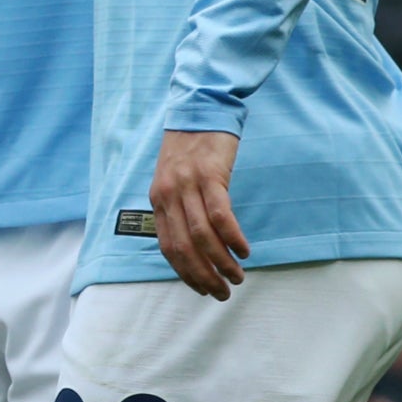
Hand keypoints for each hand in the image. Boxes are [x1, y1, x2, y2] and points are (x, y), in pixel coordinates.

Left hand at [149, 129, 249, 297]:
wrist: (200, 108)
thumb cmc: (190, 148)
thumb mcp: (173, 179)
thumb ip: (178, 208)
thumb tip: (193, 246)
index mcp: (158, 199)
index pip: (167, 248)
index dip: (186, 273)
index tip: (203, 289)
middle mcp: (168, 194)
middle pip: (184, 247)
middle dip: (204, 276)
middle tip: (223, 292)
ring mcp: (187, 184)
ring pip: (202, 236)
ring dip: (221, 262)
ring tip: (237, 276)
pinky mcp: (209, 174)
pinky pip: (220, 214)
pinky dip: (232, 237)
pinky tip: (243, 250)